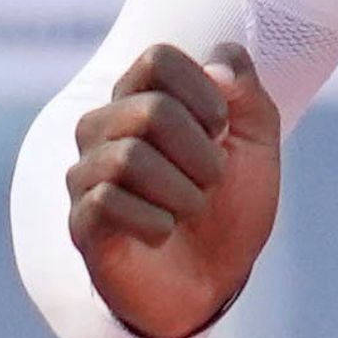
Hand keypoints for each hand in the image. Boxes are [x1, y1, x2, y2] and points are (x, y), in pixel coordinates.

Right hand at [67, 44, 280, 337]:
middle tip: (211, 181)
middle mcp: (103, 126)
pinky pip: (108, 203)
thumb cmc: (229, 204)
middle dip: (202, 154)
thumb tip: (217, 62)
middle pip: (151, 109)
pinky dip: (156, 223)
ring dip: (184, 192)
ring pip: (129, 157)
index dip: (204, 94)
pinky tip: (164, 233)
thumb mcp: (257, 144)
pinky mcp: (81, 221)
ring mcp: (86, 173)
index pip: (158, 58)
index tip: (222, 130)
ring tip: (189, 210)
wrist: (213, 279)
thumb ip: (246, 93)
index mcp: (142, 96)